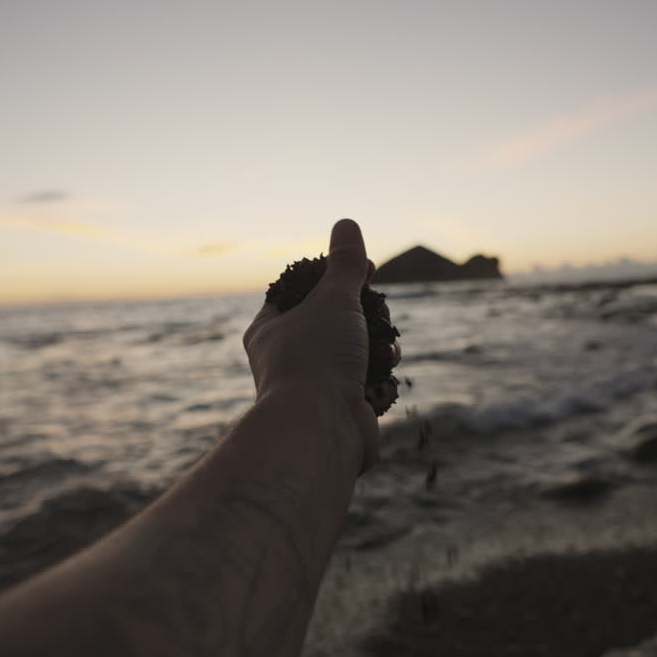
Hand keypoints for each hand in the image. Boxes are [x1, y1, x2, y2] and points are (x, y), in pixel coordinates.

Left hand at [242, 219, 388, 470]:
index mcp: (271, 329)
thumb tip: (346, 225)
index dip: (336, 276)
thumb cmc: (316, 360)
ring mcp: (314, 387)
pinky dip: (380, 377)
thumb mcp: (333, 299)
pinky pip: (366, 384)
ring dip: (378, 346)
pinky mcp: (339, 411)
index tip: (367, 269)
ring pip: (355, 353)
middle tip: (379, 310)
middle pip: (335, 321)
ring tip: (386, 350)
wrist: (320, 432)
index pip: (302, 290)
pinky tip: (385, 376)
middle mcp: (287, 358)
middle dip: (366, 314)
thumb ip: (344, 264)